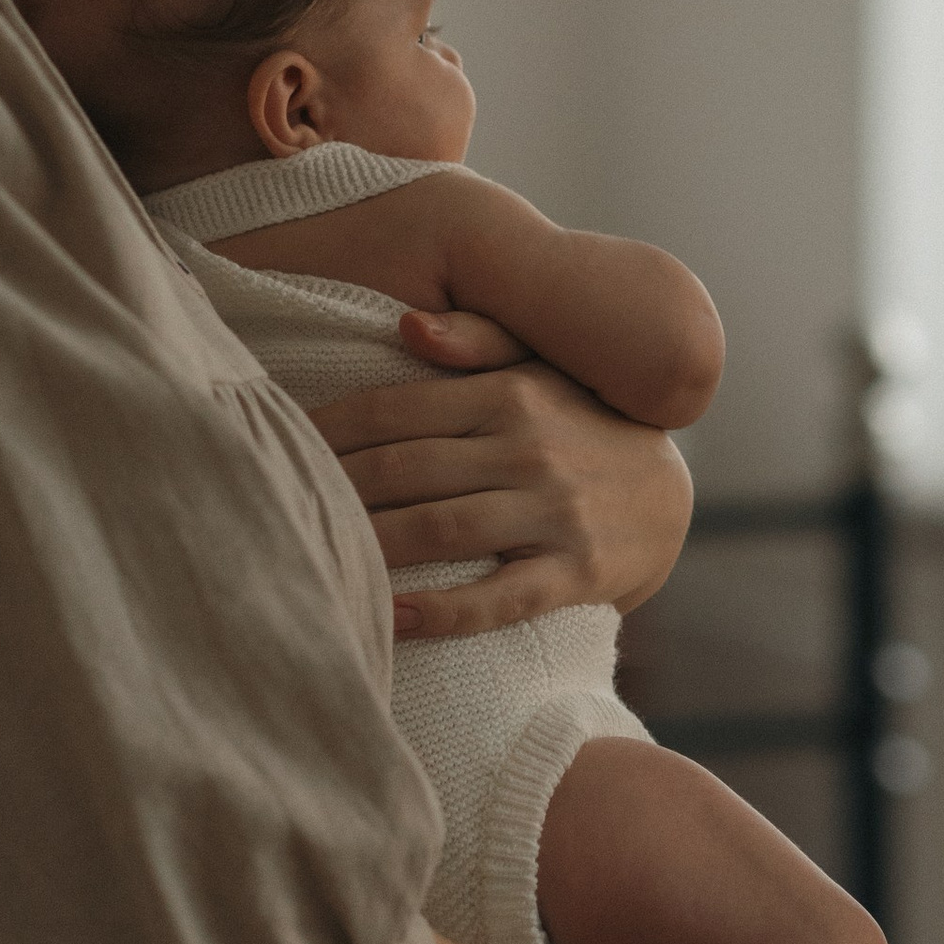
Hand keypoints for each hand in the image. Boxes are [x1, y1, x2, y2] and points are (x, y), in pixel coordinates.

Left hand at [310, 345, 693, 639]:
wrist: (670, 500)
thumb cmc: (580, 427)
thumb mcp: (540, 370)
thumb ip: (478, 339)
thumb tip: (405, 327)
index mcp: (513, 393)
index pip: (396, 410)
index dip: (328, 429)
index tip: (276, 444)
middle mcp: (532, 448)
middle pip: (406, 470)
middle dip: (333, 487)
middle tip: (273, 504)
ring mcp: (556, 512)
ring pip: (441, 529)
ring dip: (371, 544)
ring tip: (313, 557)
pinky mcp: (577, 573)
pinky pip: (498, 597)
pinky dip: (439, 612)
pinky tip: (388, 616)